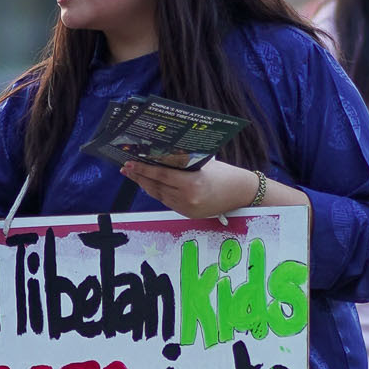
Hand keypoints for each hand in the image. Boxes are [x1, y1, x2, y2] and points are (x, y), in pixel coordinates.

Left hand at [119, 158, 263, 219]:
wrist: (242, 194)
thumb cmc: (225, 174)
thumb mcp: (203, 163)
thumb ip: (182, 162)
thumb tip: (159, 154)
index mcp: (191, 184)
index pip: (160, 176)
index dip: (143, 169)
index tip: (130, 163)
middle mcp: (187, 199)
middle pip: (156, 187)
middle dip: (139, 177)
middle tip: (126, 168)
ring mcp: (187, 209)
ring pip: (159, 196)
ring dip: (146, 185)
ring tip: (135, 175)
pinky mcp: (188, 214)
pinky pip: (167, 202)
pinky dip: (158, 192)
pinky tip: (150, 184)